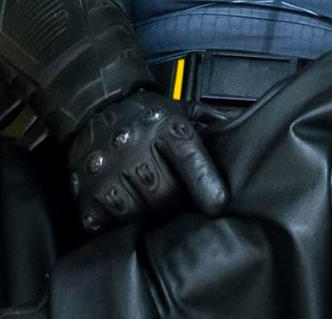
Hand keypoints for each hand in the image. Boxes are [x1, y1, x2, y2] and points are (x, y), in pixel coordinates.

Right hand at [66, 89, 227, 234]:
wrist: (97, 105)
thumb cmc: (147, 115)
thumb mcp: (182, 109)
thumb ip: (212, 125)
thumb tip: (246, 141)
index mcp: (164, 126)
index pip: (190, 158)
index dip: (206, 185)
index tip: (216, 205)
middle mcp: (134, 145)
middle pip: (164, 194)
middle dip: (176, 207)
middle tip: (179, 209)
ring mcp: (107, 168)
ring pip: (135, 212)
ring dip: (147, 219)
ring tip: (152, 212)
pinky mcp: (86, 187)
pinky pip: (105, 221)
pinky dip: (116, 225)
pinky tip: (123, 216)